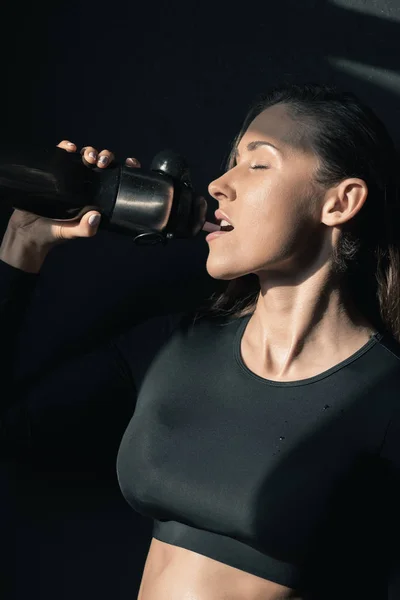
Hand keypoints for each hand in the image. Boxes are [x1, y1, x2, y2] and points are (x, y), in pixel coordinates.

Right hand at [6, 139, 140, 246]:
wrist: (25, 232)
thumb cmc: (52, 233)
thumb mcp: (72, 233)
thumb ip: (85, 229)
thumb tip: (96, 216)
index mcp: (96, 198)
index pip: (115, 179)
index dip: (126, 169)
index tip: (131, 164)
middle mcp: (85, 185)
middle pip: (101, 163)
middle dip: (105, 157)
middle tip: (102, 163)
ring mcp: (69, 176)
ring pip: (84, 156)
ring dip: (89, 151)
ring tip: (88, 157)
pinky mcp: (52, 170)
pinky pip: (61, 154)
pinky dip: (66, 147)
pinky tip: (69, 148)